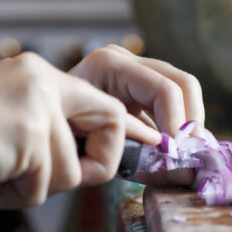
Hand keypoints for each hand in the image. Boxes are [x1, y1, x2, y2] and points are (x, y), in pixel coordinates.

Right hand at [0, 52, 160, 207]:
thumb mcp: (6, 127)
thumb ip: (46, 135)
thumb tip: (91, 165)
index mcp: (37, 75)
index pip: (103, 105)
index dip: (118, 140)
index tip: (129, 160)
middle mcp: (42, 81)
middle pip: (109, 127)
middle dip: (93, 167)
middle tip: (39, 180)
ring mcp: (37, 105)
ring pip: (70, 173)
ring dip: (32, 189)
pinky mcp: (29, 134)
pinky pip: (43, 187)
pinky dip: (13, 196)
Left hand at [70, 45, 204, 186]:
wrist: (40, 127)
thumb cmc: (59, 137)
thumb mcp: (93, 144)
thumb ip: (136, 154)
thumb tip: (180, 171)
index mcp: (108, 66)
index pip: (164, 90)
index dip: (177, 125)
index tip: (177, 156)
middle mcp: (124, 59)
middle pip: (183, 83)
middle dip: (191, 123)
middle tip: (189, 156)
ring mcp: (134, 67)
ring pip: (185, 90)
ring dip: (189, 125)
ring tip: (184, 155)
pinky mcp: (140, 83)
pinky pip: (174, 100)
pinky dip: (179, 125)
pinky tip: (174, 148)